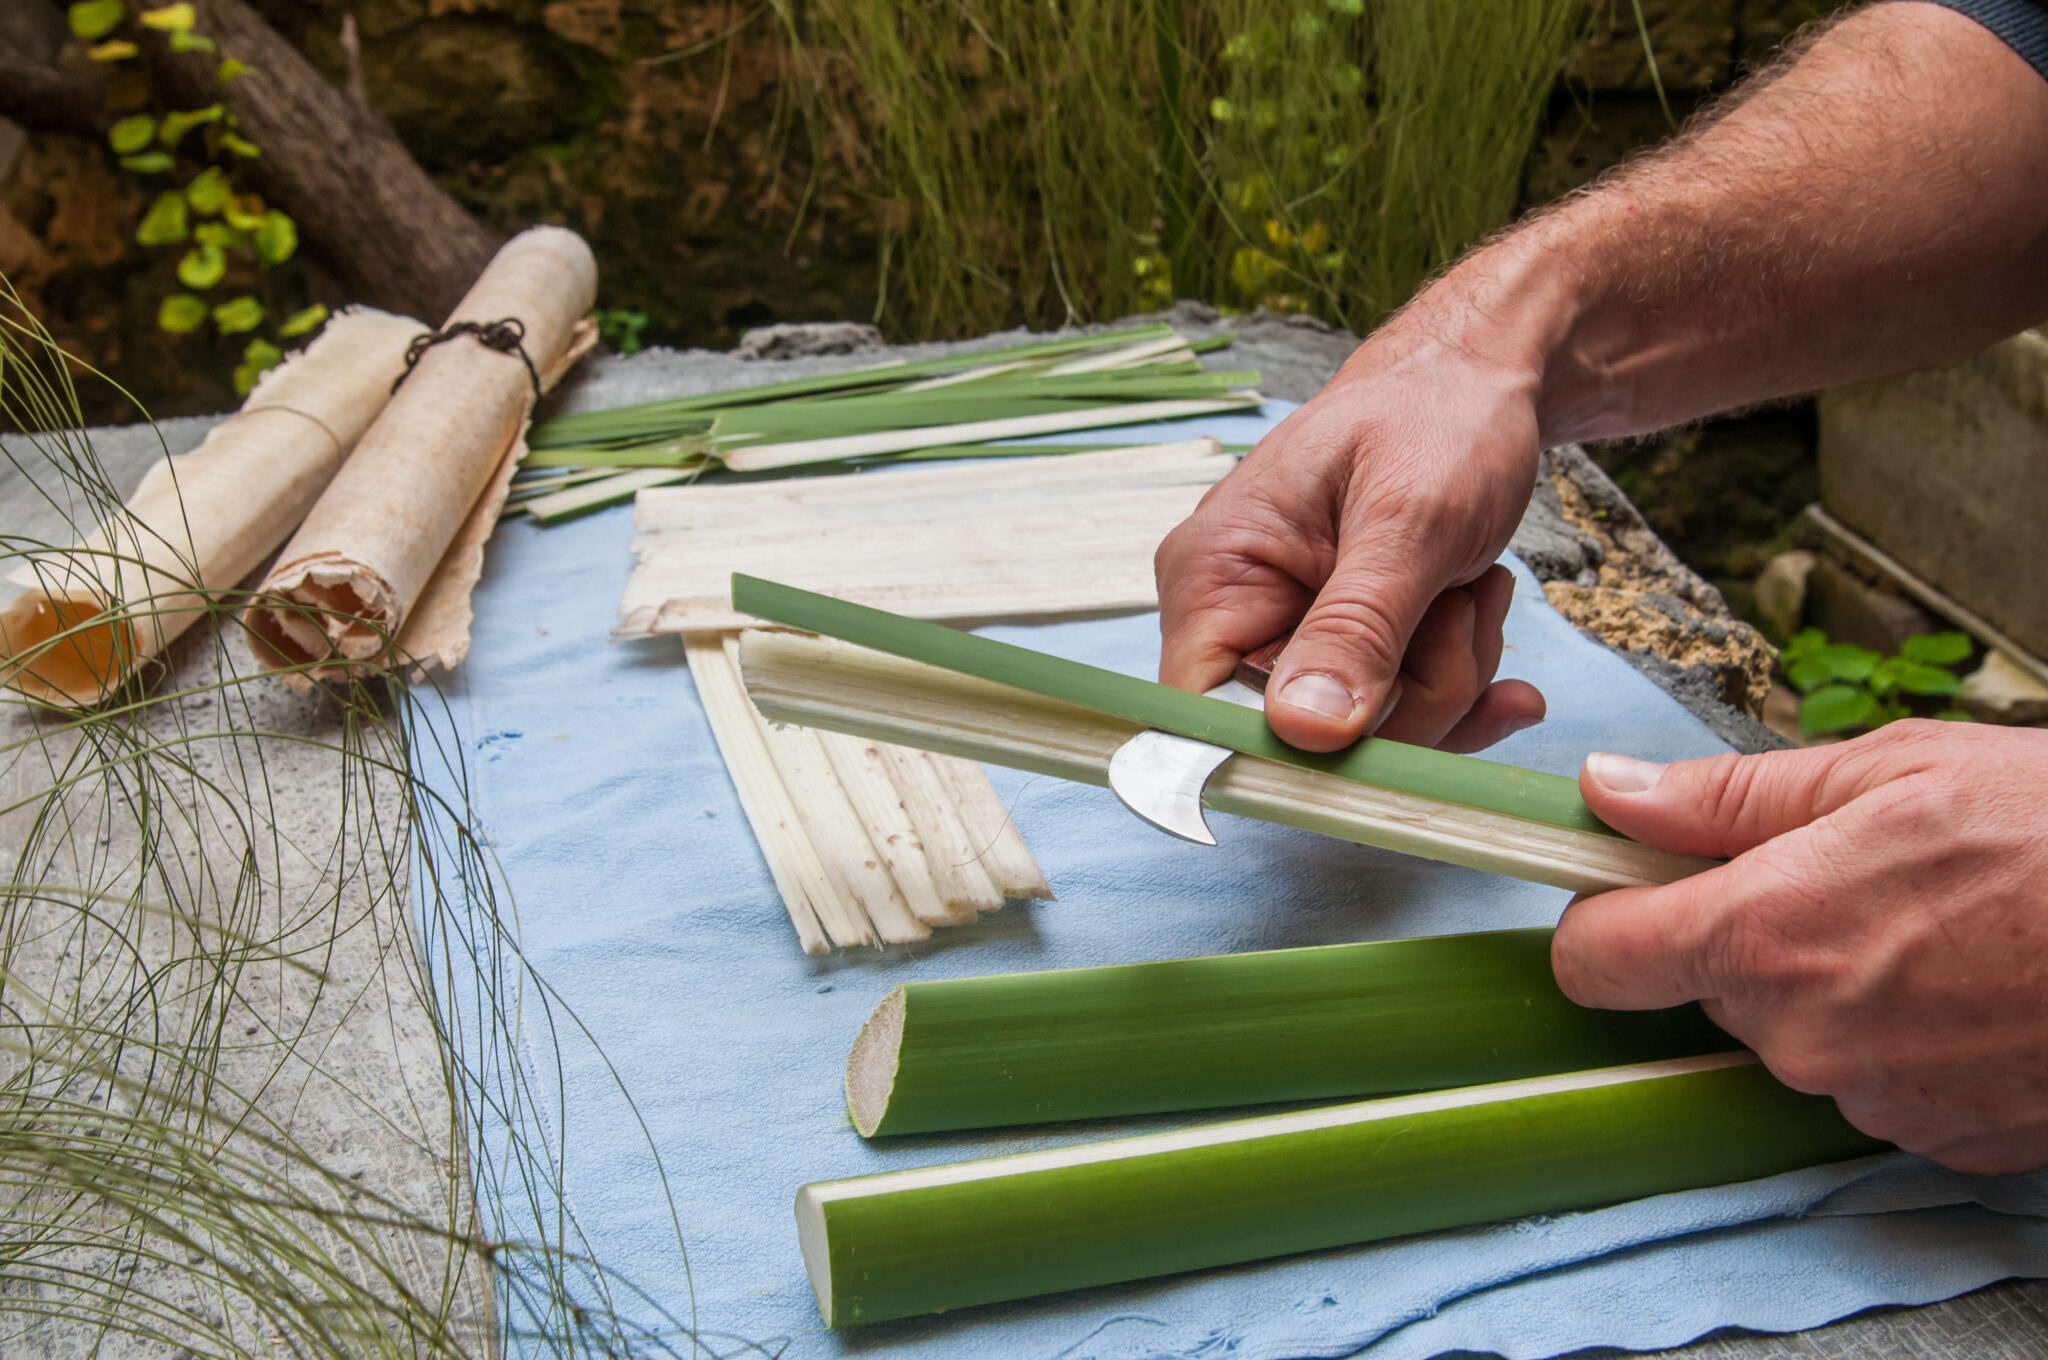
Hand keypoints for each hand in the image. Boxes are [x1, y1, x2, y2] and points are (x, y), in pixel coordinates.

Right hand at [1155, 329, 1547, 752]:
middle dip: (1408, 698)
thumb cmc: (1437, 418)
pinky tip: (1486, 626)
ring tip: (1475, 591)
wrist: (1479, 381)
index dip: (1283, 754)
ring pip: (1362, 736)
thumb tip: (1304, 733)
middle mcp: (1233, 612)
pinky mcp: (1338, 646)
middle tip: (1462, 613)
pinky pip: (1392, 713)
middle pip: (1299, 741)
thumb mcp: (1409, 521)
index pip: (1200, 714)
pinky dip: (1455, 681)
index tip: (1379, 742)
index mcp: (1213, 575)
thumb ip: (1357, 627)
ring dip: (1446, 679)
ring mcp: (1286, 633)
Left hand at [1553, 720, 2047, 1172]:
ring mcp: (1872, 1098)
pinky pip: (1872, 1079)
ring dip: (1831, 983)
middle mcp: (1801, 1037)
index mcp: (1763, 935)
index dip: (1601, 916)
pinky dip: (1899, 1033)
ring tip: (1930, 922)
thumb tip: (1610, 792)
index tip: (1627, 884)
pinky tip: (1970, 980)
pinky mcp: (1940, 1137)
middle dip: (1746, 934)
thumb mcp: (1884, 772)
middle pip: (1704, 991)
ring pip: (1793, 1034)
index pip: (1595, 961)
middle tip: (1842, 876)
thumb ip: (1724, 798)